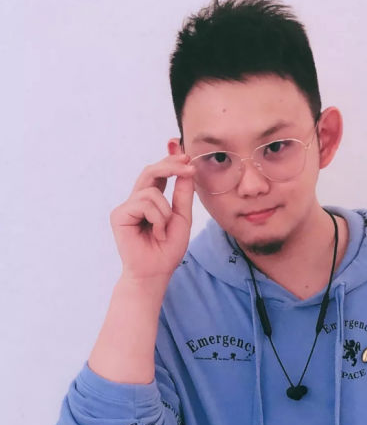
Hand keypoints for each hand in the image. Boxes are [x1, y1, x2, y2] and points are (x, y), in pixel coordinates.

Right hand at [109, 152, 196, 280]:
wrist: (156, 273)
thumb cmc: (167, 250)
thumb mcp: (182, 219)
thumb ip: (182, 194)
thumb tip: (186, 169)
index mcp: (151, 200)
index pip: (159, 174)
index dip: (169, 160)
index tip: (184, 152)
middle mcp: (137, 200)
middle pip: (151, 171)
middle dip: (171, 166)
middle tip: (188, 165)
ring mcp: (127, 206)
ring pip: (151, 191)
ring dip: (165, 211)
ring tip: (164, 230)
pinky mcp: (119, 214)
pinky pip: (144, 203)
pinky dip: (157, 218)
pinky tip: (155, 233)